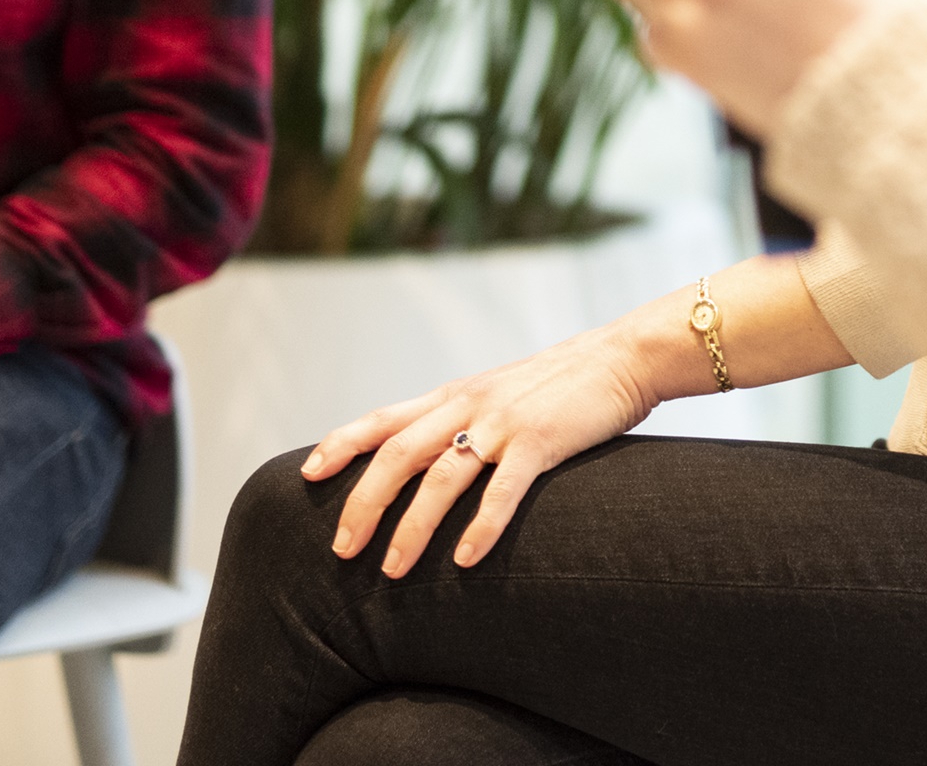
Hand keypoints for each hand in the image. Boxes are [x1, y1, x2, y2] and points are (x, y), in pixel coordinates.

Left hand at [307, 325, 661, 575]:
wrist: (618, 358)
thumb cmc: (557, 386)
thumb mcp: (496, 395)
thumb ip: (460, 421)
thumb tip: (424, 461)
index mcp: (453, 396)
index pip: (382, 419)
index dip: (341, 444)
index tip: (308, 475)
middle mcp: (468, 407)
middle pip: (398, 454)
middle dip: (364, 504)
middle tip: (342, 550)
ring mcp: (503, 423)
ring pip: (441, 477)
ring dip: (411, 527)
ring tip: (392, 569)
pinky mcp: (540, 441)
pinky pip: (503, 489)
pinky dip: (482, 527)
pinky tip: (467, 561)